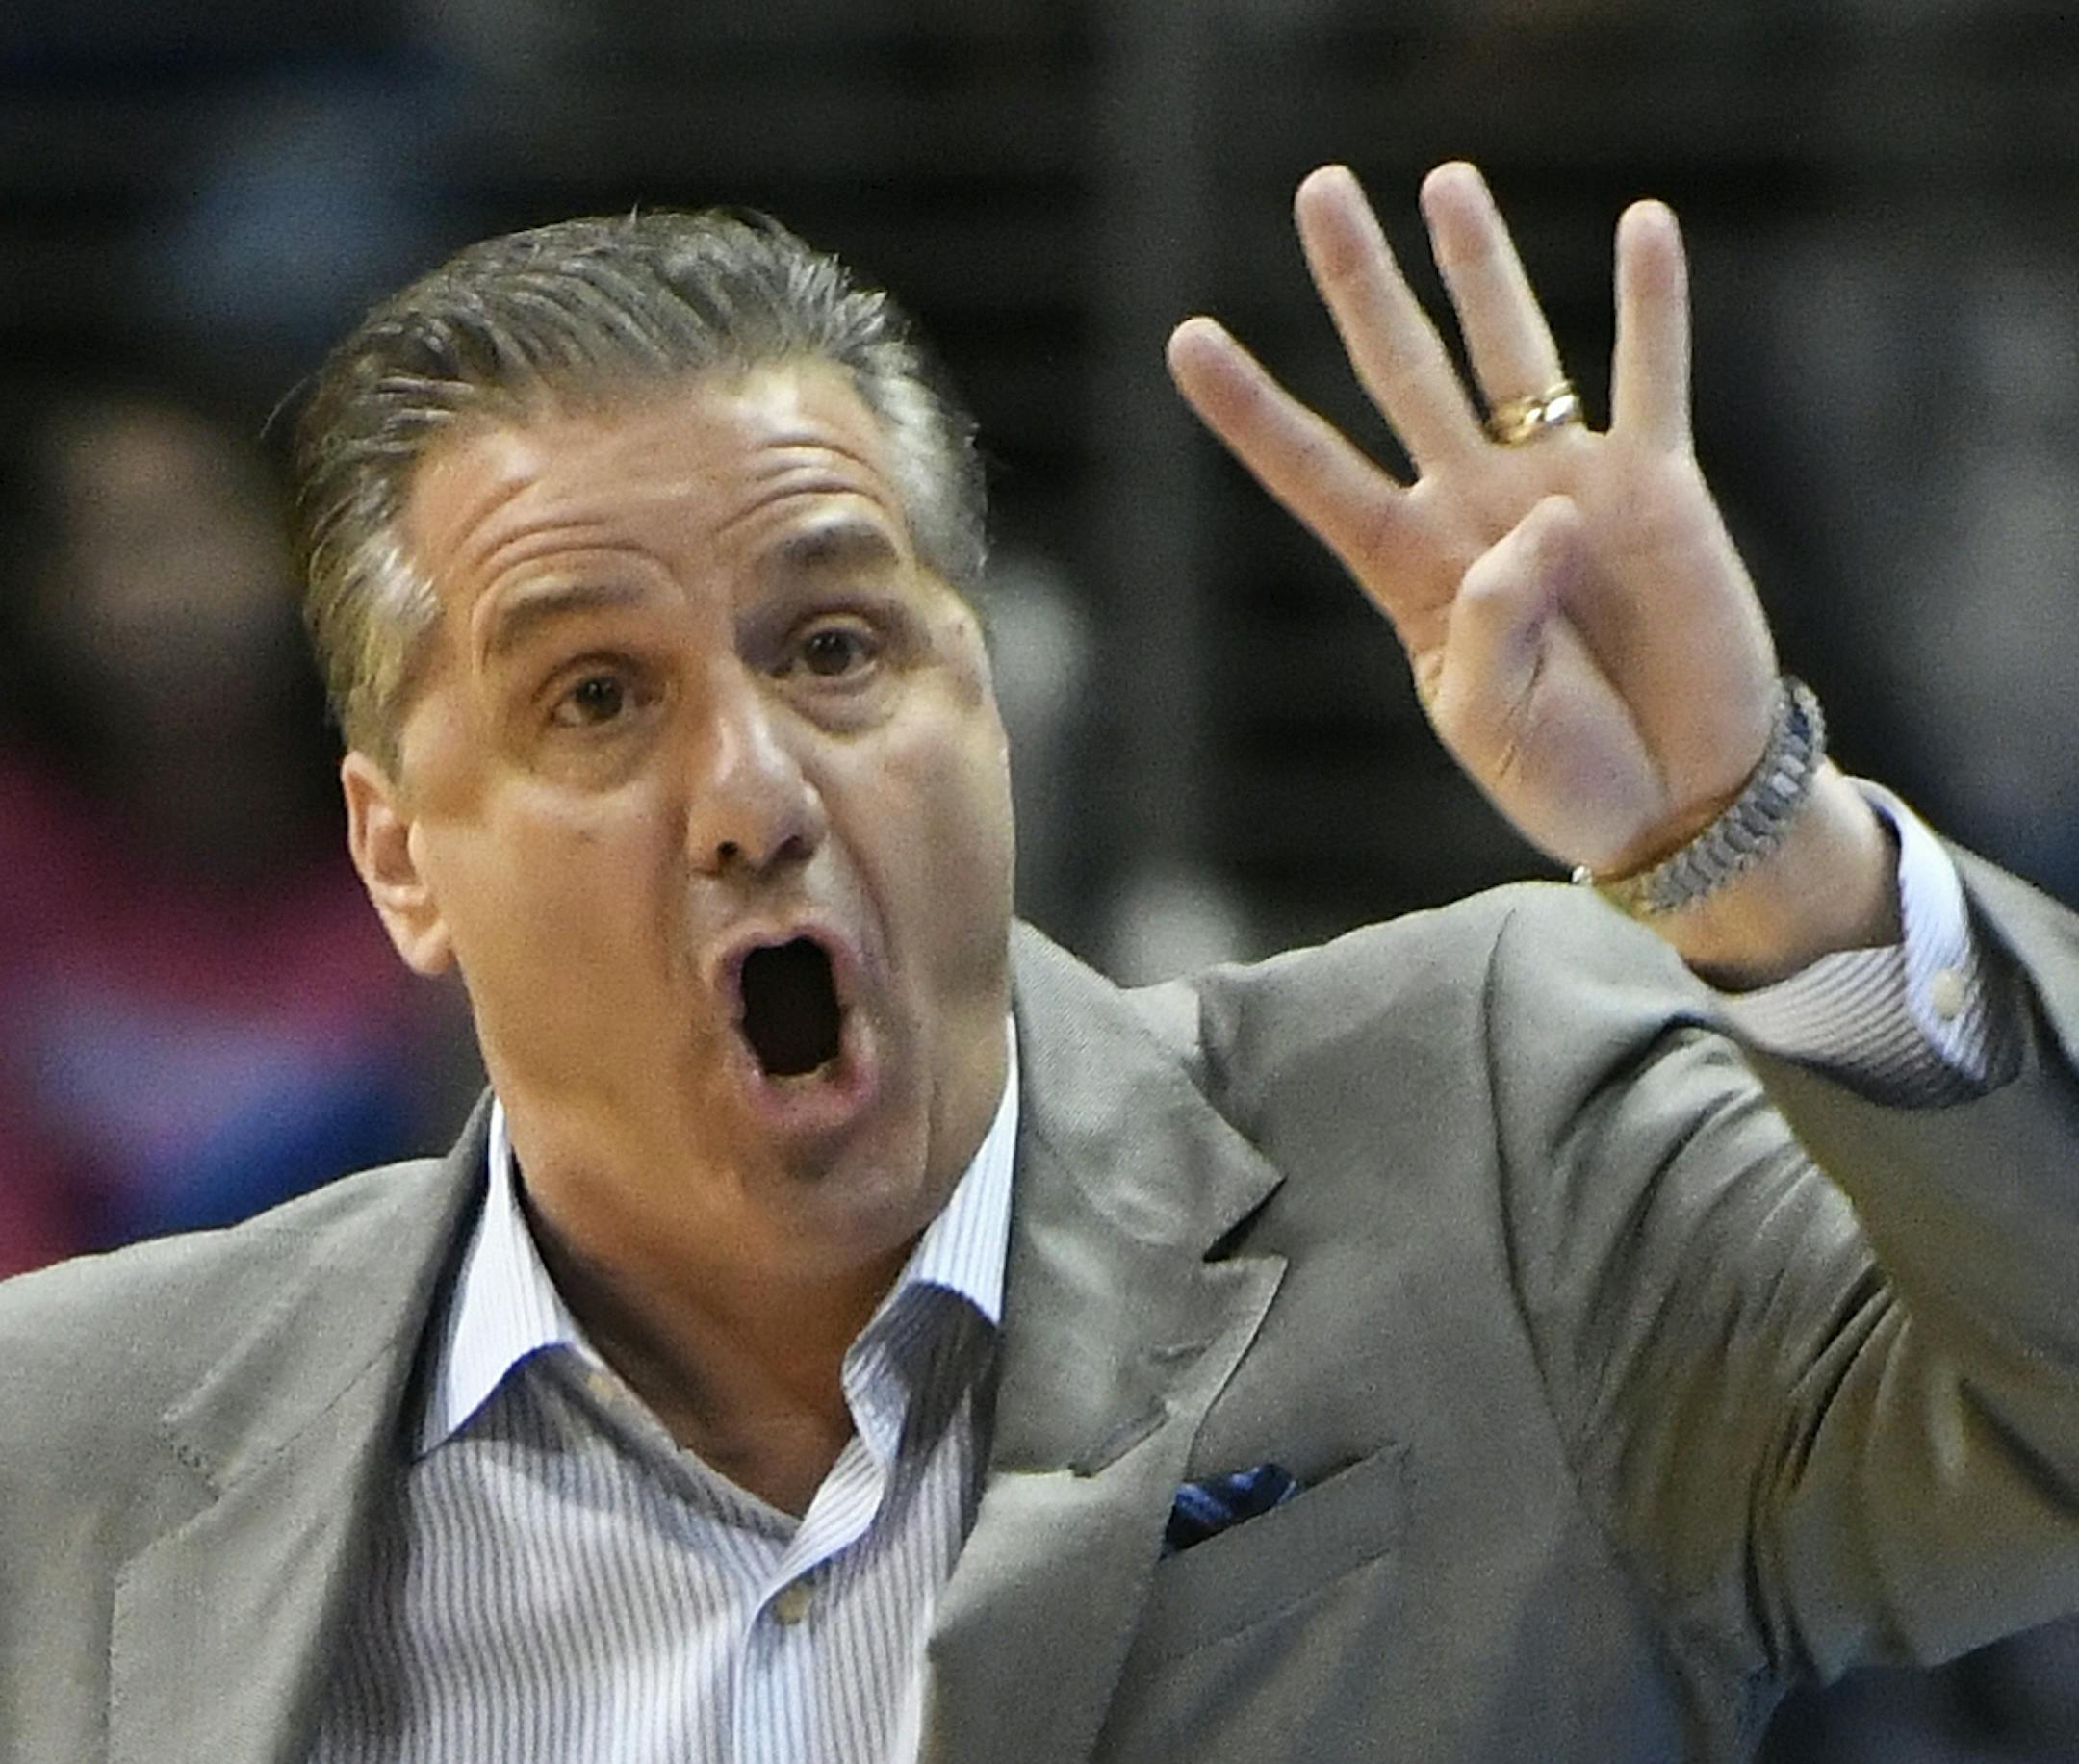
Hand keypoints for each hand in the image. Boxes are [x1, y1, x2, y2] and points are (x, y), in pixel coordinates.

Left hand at [1166, 161, 1778, 881]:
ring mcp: (1564, 486)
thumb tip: (1543, 512)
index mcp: (1409, 572)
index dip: (1252, 410)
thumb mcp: (1490, 722)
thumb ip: (1491, 621)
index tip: (1186, 339)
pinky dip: (1650, 306)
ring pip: (1513, 350)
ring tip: (1444, 181)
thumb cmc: (1565, 777)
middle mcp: (1475, 508)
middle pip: (1401, 372)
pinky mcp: (1657, 488)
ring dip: (1480, 265)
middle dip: (1359, 282)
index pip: (1315, 472)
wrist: (1676, 801)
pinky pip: (1650, 378)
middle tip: (1319, 190)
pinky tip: (1645, 225)